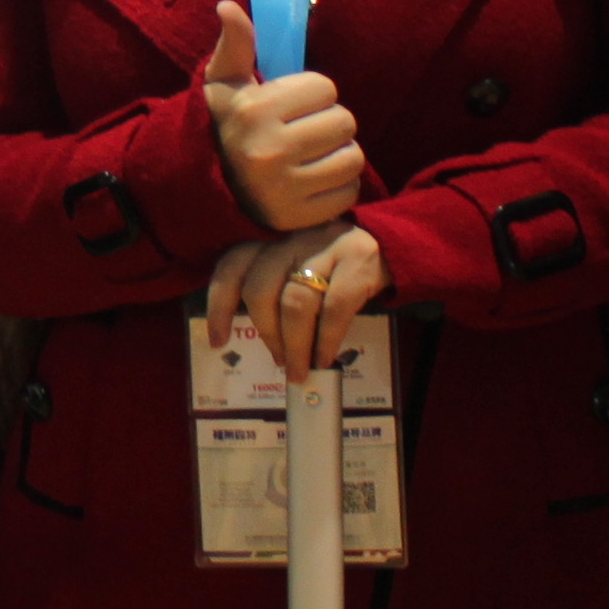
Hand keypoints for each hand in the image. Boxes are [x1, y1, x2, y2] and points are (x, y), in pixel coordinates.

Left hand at [199, 219, 387, 379]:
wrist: (389, 245)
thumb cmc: (332, 266)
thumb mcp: (295, 267)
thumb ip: (274, 292)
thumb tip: (267, 346)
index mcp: (269, 241)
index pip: (231, 267)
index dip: (220, 306)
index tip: (219, 341)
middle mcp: (290, 238)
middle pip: (260, 290)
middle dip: (266, 334)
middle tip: (278, 360)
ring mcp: (324, 246)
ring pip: (295, 303)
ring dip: (295, 345)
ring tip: (299, 369)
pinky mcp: (357, 260)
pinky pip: (334, 308)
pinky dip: (326, 340)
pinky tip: (324, 358)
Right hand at [201, 2, 363, 232]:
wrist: (196, 186)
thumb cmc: (220, 124)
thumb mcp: (222, 83)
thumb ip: (235, 44)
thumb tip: (229, 6)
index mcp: (254, 110)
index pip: (325, 88)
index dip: (312, 94)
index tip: (290, 106)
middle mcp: (269, 149)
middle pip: (344, 122)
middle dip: (328, 124)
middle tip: (305, 132)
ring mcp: (284, 188)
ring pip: (352, 159)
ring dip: (338, 155)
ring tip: (312, 156)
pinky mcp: (297, 218)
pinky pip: (348, 194)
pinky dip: (337, 188)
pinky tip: (311, 181)